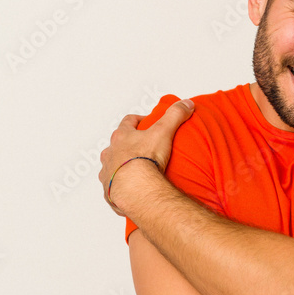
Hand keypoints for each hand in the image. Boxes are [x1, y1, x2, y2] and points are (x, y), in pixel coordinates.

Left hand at [98, 99, 194, 214]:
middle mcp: (110, 153)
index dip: (137, 120)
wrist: (135, 188)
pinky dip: (120, 187)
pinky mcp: (109, 191)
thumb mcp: (163, 131)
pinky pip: (112, 188)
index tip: (145, 122)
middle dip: (126, 145)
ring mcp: (108, 172)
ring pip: (111, 166)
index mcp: (121, 137)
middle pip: (116, 145)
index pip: (127, 122)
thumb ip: (175, 115)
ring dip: (120, 166)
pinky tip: (130, 190)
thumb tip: (186, 104)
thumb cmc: (144, 160)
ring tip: (134, 172)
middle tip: (141, 148)